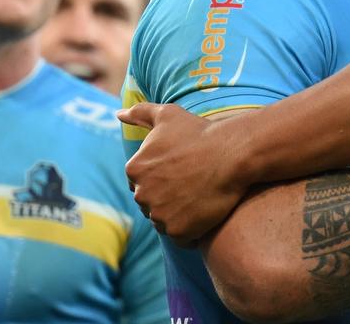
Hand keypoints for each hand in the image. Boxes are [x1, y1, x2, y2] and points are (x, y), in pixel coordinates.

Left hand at [118, 103, 251, 244]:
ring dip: (176, 214)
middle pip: (149, 202)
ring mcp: (159, 215)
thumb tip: (118, 113)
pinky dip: (190, 230)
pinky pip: (180, 237)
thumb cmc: (200, 132)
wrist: (231, 154)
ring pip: (163, 221)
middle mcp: (141, 194)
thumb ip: (140, 113)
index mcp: (134, 169)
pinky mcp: (178, 232)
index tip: (178, 171)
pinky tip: (203, 213)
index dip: (159, 177)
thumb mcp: (168, 115)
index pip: (139, 181)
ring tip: (197, 198)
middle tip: (190, 185)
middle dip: (165, 196)